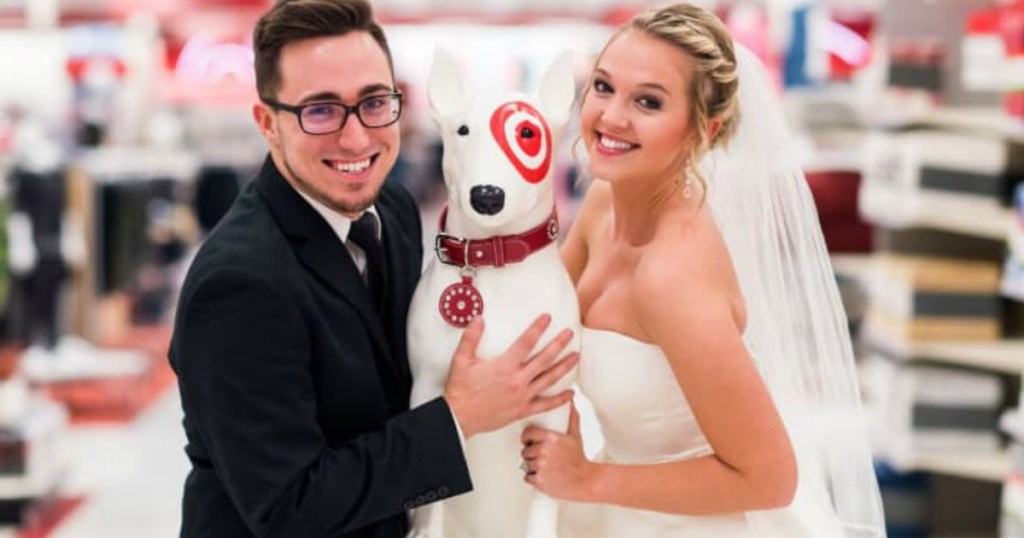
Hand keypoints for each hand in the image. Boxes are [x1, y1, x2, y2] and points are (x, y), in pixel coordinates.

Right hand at [444, 315, 577, 437]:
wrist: (459, 418)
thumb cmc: (461, 390)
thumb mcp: (461, 360)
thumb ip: (471, 338)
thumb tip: (478, 319)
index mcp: (504, 366)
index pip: (526, 342)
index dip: (538, 328)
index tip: (547, 318)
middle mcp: (517, 380)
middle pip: (544, 358)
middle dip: (559, 344)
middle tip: (569, 333)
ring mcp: (522, 396)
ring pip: (549, 379)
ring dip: (564, 367)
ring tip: (576, 357)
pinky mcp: (522, 410)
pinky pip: (545, 405)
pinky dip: (560, 400)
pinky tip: (571, 394)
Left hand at [521, 401, 596, 501]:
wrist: (584, 481)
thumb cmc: (579, 460)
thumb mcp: (575, 436)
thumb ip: (572, 417)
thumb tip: (572, 402)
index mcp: (551, 438)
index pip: (528, 433)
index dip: (528, 438)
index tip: (531, 442)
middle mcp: (544, 450)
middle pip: (525, 450)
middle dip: (532, 454)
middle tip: (543, 457)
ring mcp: (541, 465)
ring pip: (525, 464)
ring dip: (532, 466)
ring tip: (546, 467)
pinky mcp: (539, 480)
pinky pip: (527, 477)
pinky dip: (533, 478)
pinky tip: (544, 476)